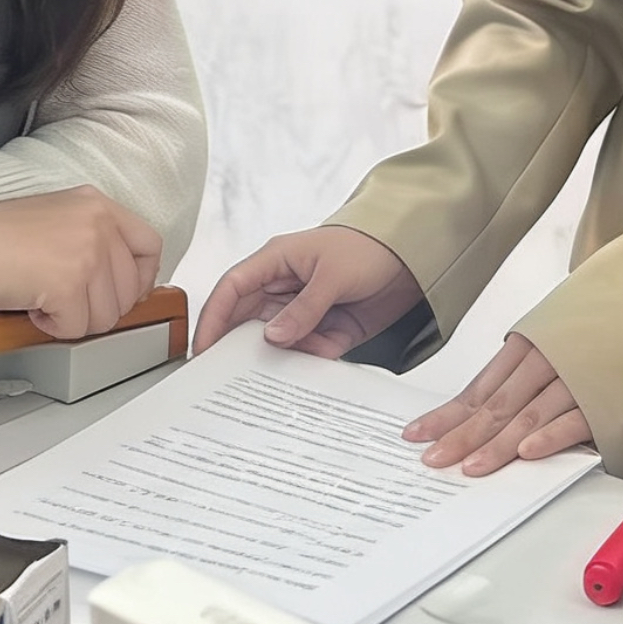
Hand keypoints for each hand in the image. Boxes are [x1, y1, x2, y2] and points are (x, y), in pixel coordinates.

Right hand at [0, 187, 161, 340]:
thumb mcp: (54, 218)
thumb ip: (91, 237)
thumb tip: (117, 281)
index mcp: (97, 204)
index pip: (150, 245)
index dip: (141, 278)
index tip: (124, 294)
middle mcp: (99, 223)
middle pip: (130, 290)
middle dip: (100, 307)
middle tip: (66, 303)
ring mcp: (86, 253)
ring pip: (107, 315)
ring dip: (74, 319)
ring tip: (41, 299)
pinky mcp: (68, 283)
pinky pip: (77, 328)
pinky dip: (53, 327)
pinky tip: (31, 307)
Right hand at [190, 226, 423, 357]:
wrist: (419, 256)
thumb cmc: (372, 246)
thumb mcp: (334, 274)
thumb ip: (304, 308)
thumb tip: (272, 338)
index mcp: (277, 261)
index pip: (232, 289)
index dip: (214, 318)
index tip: (203, 350)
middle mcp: (285, 286)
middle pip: (248, 320)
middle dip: (239, 346)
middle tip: (226, 377)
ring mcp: (305, 309)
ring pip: (278, 340)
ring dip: (279, 357)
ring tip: (273, 378)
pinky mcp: (328, 328)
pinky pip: (308, 351)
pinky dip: (310, 360)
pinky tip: (313, 367)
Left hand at [405, 333, 594, 474]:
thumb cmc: (621, 312)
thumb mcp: (569, 322)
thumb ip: (538, 355)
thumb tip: (498, 397)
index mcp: (536, 338)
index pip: (482, 384)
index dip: (450, 412)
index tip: (419, 433)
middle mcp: (552, 354)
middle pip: (497, 402)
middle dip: (462, 434)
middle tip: (433, 460)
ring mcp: (581, 373)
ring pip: (530, 412)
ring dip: (499, 443)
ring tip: (471, 467)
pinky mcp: (613, 392)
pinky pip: (578, 415)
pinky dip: (552, 434)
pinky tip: (527, 452)